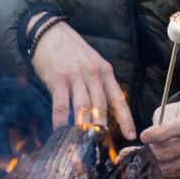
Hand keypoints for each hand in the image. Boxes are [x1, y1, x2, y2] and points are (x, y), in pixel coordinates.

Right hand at [30, 17, 136, 139]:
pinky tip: (60, 132)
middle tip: (101, 145)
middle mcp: (94, 74)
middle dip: (102, 128)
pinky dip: (61, 121)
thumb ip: (98, 85)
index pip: (119, 99)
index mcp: (105, 72)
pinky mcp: (58, 78)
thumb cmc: (70, 52)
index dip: (126, 119)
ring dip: (83, 128)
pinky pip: (62, 105)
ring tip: (83, 144)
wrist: (48, 32)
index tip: (131, 136)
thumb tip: (103, 112)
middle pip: (102, 107)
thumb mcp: (92, 64)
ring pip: (83, 108)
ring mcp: (76, 76)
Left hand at [139, 101, 179, 178]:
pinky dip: (162, 168)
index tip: (143, 136)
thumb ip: (159, 123)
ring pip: (169, 166)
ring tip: (148, 153)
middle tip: (143, 147)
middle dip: (151, 151)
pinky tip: (158, 159)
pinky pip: (173, 172)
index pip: (169, 132)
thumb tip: (145, 139)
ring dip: (154, 162)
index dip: (152, 136)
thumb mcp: (169, 110)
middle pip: (167, 152)